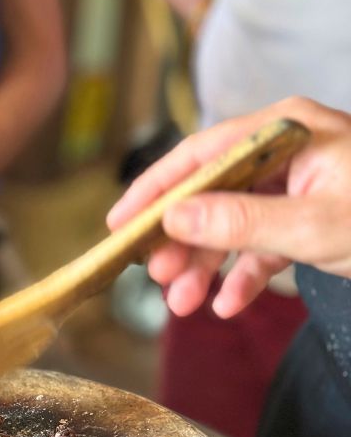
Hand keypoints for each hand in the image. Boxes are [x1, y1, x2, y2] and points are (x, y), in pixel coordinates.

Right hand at [107, 97, 350, 317]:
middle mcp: (285, 152)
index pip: (200, 153)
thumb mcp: (315, 225)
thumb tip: (175, 218)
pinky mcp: (310, 216)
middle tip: (155, 276)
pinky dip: (245, 275)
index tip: (121, 222)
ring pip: (233, 223)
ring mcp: (297, 184)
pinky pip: (263, 243)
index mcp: (285, 132)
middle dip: (182, 241)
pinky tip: (230, 304)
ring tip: (184, 303)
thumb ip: (240, 221)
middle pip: (210, 192)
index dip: (155, 188)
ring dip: (207, 266)